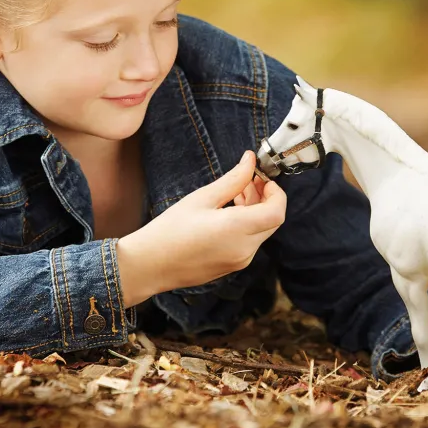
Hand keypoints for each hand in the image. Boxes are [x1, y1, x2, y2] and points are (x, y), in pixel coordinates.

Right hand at [116, 150, 285, 306]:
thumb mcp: (202, 198)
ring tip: (236, 193)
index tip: (263, 178)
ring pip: (261, 232)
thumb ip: (232, 180)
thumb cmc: (169, 231)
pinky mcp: (233, 266)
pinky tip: (229, 213)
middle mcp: (244, 249)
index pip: (277, 211)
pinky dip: (247, 225)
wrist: (149, 265)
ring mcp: (240, 261)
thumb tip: (250, 161)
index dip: (276, 192)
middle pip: (272, 221)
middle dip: (266, 198)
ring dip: (256, 211)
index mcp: (236, 229)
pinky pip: (250, 243)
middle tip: (249, 180)